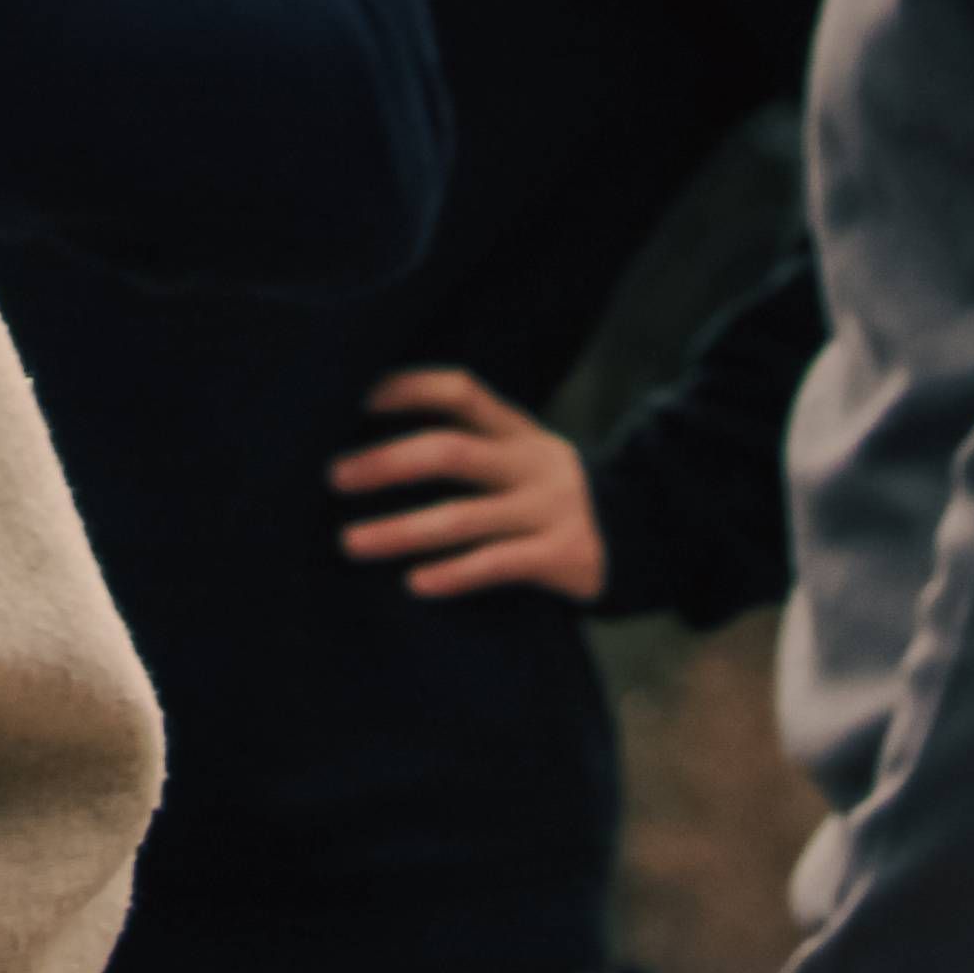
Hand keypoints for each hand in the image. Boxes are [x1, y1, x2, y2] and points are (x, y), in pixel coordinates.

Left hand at [335, 368, 605, 600]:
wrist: (639, 537)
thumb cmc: (543, 496)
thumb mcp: (516, 457)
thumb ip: (466, 445)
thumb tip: (364, 447)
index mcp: (515, 430)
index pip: (459, 392)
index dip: (407, 390)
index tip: (353, 400)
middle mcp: (532, 462)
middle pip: (452, 452)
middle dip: (387, 463)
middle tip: (334, 478)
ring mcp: (550, 508)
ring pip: (464, 517)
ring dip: (401, 530)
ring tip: (351, 542)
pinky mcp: (563, 556)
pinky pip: (498, 564)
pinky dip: (453, 573)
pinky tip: (413, 582)